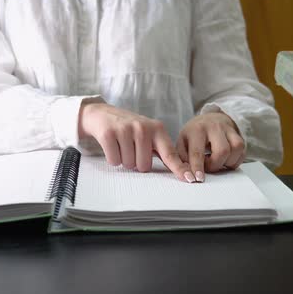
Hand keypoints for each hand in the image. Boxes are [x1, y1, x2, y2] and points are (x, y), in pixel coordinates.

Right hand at [78, 101, 193, 181]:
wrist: (102, 114)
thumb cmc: (129, 128)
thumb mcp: (149, 134)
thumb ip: (163, 150)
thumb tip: (182, 169)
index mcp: (157, 129)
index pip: (170, 153)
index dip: (180, 168)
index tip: (190, 179)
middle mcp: (143, 128)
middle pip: (144, 166)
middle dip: (136, 162)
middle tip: (131, 148)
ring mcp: (126, 130)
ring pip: (129, 165)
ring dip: (124, 160)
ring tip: (121, 145)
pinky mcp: (109, 134)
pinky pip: (114, 160)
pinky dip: (112, 158)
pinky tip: (112, 145)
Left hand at [177, 112, 244, 181]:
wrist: (209, 119)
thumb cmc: (194, 134)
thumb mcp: (182, 143)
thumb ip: (181, 160)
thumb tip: (186, 175)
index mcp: (197, 130)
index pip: (197, 151)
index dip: (198, 167)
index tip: (198, 178)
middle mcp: (214, 127)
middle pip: (222, 151)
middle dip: (215, 165)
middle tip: (208, 166)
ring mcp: (228, 130)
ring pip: (236, 149)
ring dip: (227, 162)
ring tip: (217, 162)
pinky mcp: (238, 135)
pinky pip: (242, 151)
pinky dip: (235, 161)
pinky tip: (225, 160)